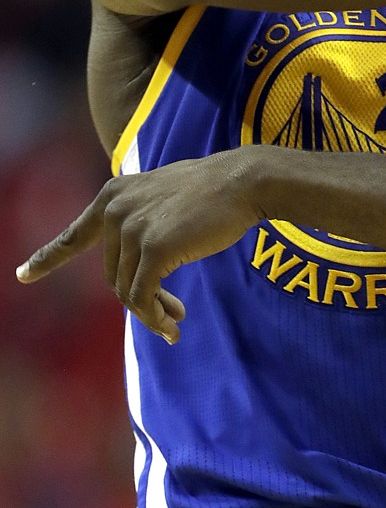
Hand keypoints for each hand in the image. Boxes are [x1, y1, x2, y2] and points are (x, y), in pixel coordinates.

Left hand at [16, 152, 257, 342]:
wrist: (241, 182)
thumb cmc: (211, 191)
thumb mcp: (161, 196)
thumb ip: (139, 220)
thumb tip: (134, 265)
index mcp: (113, 196)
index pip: (74, 234)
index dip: (47, 258)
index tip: (23, 275)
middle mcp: (115, 210)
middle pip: (113, 275)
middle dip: (139, 299)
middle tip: (172, 313)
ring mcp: (132, 228)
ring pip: (128, 291)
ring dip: (151, 313)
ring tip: (175, 322)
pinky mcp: (154, 247)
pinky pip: (144, 296)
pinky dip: (155, 316)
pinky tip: (174, 325)